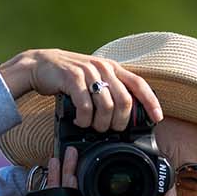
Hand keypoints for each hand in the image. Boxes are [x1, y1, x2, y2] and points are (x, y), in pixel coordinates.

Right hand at [0, 48, 163, 130]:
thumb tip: (125, 113)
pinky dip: (84, 119)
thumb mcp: (92, 79)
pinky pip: (85, 105)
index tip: (157, 118)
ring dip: (102, 123)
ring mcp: (88, 72)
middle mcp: (103, 68)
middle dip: (120, 121)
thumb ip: (108, 89)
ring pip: (107, 105)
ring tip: (94, 127)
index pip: (139, 84)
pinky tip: (80, 122)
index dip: (151, 102)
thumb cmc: (67, 77)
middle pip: (125, 101)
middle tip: (112, 130)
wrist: (39, 65)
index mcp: (112, 68)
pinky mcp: (72, 78)